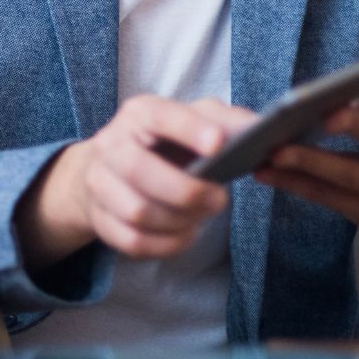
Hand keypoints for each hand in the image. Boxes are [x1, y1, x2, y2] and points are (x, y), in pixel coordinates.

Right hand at [17, 95, 257, 266]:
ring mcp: (99, 183)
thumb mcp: (193, 122)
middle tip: (220, 201)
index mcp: (139, 114)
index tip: (219, 145)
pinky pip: (133, 242)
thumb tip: (259, 129)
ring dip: (179, 221)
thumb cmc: (165, 145)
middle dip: (187, 192)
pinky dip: (167, 244)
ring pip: (138, 212)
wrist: (111, 168)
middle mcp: (111, 145)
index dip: (189, 130)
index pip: (160, 117)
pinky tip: (184, 233)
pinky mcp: (100, 219)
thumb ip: (226, 121)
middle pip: (140, 170)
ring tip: (200, 217)